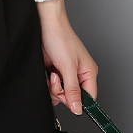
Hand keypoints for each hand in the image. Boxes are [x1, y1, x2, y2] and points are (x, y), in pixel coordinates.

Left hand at [36, 0, 97, 114]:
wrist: (44, 23)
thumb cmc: (60, 37)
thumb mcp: (68, 66)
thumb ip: (72, 89)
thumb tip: (78, 108)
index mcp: (88, 73)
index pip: (89, 98)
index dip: (77, 101)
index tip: (68, 99)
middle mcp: (78, 74)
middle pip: (72, 98)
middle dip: (61, 91)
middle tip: (57, 77)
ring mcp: (65, 73)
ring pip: (60, 94)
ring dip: (53, 87)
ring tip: (52, 72)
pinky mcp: (54, 71)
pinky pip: (51, 87)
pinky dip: (47, 83)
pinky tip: (47, 73)